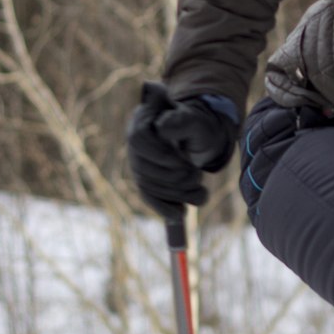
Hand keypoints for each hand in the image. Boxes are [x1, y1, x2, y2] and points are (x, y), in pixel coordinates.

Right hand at [127, 81, 239, 215]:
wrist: (199, 135)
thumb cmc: (197, 125)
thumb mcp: (196, 120)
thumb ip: (183, 121)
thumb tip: (162, 128)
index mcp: (143, 118)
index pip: (138, 138)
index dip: (160, 154)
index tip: (184, 161)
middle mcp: (133, 139)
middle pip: (142, 166)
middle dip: (173, 176)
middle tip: (198, 175)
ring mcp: (136, 160)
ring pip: (146, 183)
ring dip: (175, 191)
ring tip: (200, 189)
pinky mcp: (145, 178)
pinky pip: (148, 196)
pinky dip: (164, 207)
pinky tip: (179, 215)